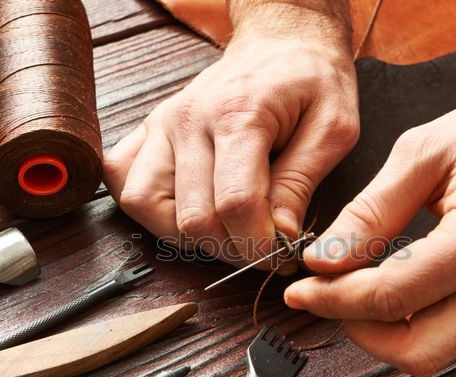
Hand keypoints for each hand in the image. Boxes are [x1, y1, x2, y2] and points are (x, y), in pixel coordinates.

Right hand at [103, 6, 358, 269]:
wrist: (280, 43)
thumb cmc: (311, 81)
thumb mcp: (333, 127)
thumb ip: (302, 182)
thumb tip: (281, 237)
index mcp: (239, 115)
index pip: (235, 203)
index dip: (258, 244)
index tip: (279, 253)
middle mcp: (189, 119)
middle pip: (192, 216)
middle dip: (230, 248)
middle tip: (258, 246)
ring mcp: (162, 123)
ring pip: (144, 204)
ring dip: (184, 234)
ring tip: (222, 230)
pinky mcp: (149, 129)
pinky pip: (122, 178)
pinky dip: (146, 205)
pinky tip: (183, 207)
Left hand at [284, 58, 455, 375]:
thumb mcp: (423, 154)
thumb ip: (368, 213)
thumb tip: (323, 260)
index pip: (390, 298)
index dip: (333, 300)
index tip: (300, 290)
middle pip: (414, 352)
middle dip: (357, 330)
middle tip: (325, 296)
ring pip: (435, 354)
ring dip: (384, 332)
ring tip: (355, 290)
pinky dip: (415, 323)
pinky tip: (393, 289)